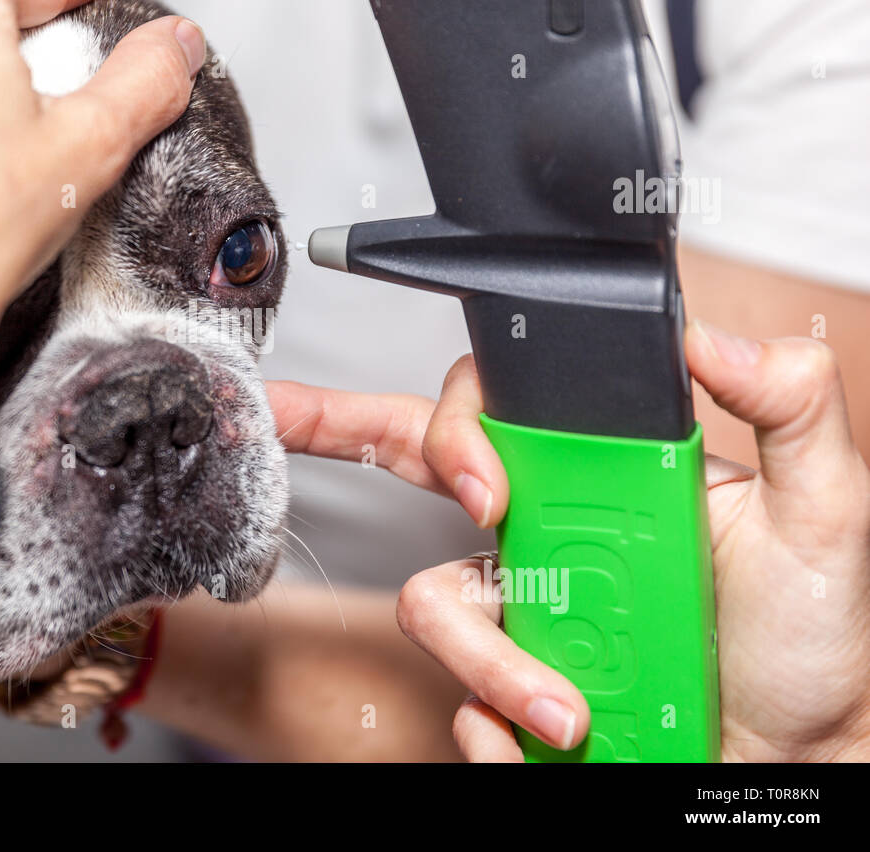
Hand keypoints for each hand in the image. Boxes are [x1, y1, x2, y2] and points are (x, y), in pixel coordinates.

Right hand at [269, 321, 869, 760]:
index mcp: (597, 468)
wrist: (793, 756)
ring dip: (492, 666)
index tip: (486, 490)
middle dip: (329, 422)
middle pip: (407, 453)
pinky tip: (554, 735)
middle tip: (280, 416)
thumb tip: (710, 339)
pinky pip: (459, 696)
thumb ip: (789, 408)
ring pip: (435, 606)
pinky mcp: (510, 683)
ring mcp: (520, 606)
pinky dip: (500, 724)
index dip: (456, 432)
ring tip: (568, 709)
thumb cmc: (805, 639)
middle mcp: (542, 526)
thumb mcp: (823, 512)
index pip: (494, 409)